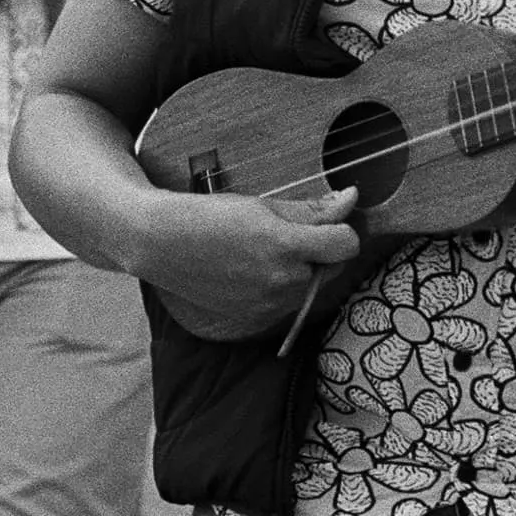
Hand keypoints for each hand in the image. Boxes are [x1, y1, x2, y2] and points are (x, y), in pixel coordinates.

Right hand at [132, 186, 360, 341]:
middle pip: (333, 267)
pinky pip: (289, 301)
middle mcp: (282, 281)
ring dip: (303, 270)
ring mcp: (270, 303)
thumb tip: (352, 198)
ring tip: (265, 251)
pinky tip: (255, 269)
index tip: (327, 221)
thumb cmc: (212, 217)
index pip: (346, 244)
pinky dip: (283, 286)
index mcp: (286, 246)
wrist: (162, 245)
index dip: (341, 230)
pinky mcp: (257, 317)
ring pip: (311, 285)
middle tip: (288, 233)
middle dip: (322, 251)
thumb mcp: (265, 205)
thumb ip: (313, 210)